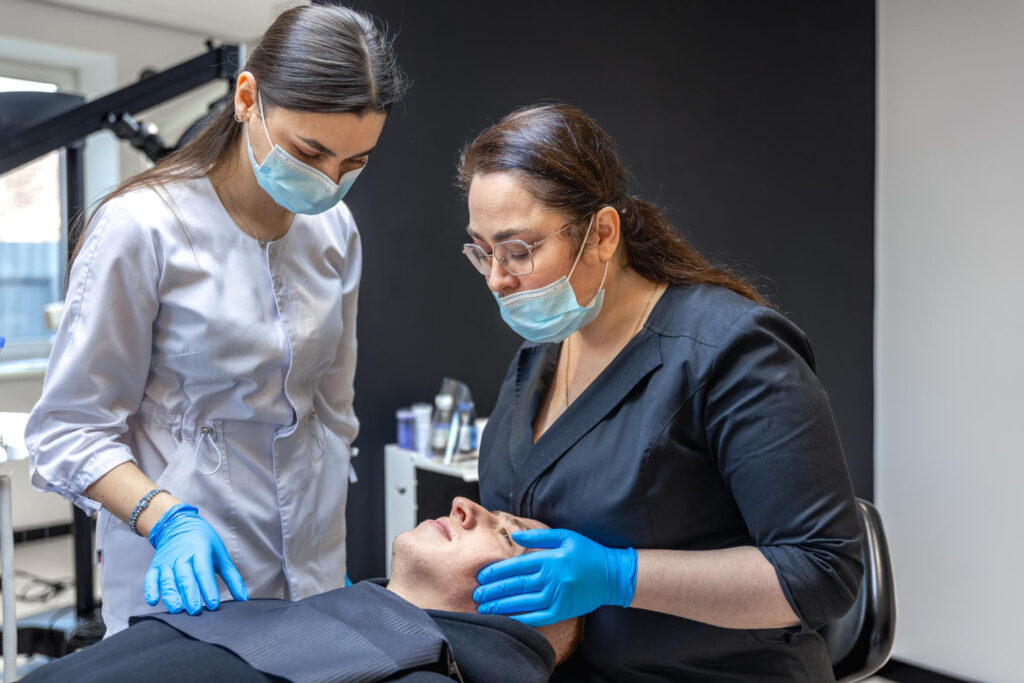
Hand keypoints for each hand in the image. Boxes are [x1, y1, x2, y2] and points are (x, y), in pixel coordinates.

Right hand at [144, 503, 248, 614]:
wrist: (178, 524)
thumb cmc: (204, 541)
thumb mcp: (221, 555)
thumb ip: (232, 577)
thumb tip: (244, 599)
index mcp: (200, 551)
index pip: (203, 571)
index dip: (208, 588)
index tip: (213, 604)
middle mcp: (182, 556)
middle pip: (185, 577)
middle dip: (190, 595)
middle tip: (195, 611)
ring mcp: (167, 562)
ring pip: (168, 580)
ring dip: (171, 595)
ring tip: (176, 610)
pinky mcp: (156, 566)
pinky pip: (151, 578)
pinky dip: (150, 589)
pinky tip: (153, 601)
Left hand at [473, 528, 636, 626]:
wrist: (612, 576)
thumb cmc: (587, 552)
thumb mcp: (565, 536)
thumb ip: (540, 535)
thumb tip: (516, 535)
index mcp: (550, 559)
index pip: (515, 567)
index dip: (496, 572)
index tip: (481, 576)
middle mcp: (551, 579)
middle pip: (514, 586)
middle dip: (492, 591)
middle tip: (476, 594)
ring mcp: (556, 597)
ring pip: (521, 603)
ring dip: (500, 606)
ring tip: (484, 608)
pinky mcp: (561, 611)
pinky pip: (536, 618)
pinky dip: (519, 619)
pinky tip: (506, 619)